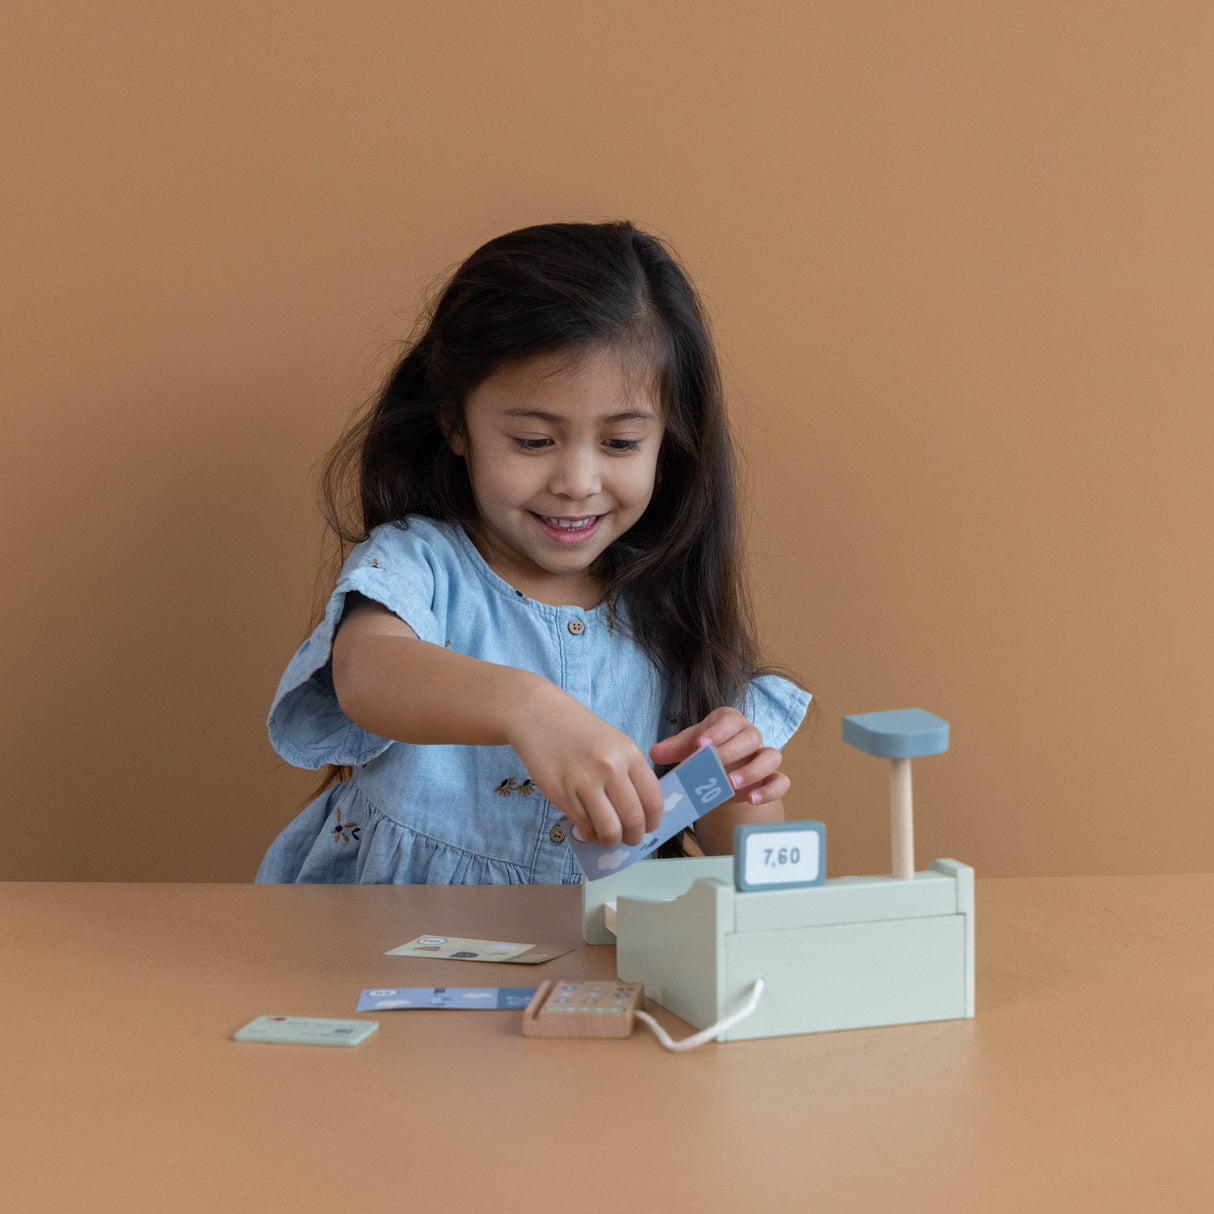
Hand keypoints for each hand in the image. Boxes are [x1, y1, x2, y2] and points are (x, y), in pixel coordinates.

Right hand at [507, 686, 664, 848]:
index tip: (647, 827)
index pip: (653, 801)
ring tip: (607, 836)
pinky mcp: (562, 794)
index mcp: (629, 754)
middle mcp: (610, 768)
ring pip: (609, 830)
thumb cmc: (579, 731)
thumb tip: (641, 813)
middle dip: (634, 837)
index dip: (653, 822)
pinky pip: (584, 826)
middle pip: (633, 820)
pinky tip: (588, 826)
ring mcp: (585, 782)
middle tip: (628, 838)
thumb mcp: (615, 743)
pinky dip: (589, 833)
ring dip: (611, 840)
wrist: (540, 716)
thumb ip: (630, 774)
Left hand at [649, 706, 788, 806]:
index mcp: (730, 722)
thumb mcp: (688, 747)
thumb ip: (673, 748)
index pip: (730, 719)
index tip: (701, 744)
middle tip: (713, 765)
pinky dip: (770, 790)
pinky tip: (751, 799)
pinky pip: (781, 782)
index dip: (718, 731)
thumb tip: (655, 753)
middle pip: (751, 737)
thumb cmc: (704, 752)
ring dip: (753, 770)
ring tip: (730, 783)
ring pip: (772, 757)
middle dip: (732, 750)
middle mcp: (751, 736)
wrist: (721, 772)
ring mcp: (764, 757)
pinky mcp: (772, 778)